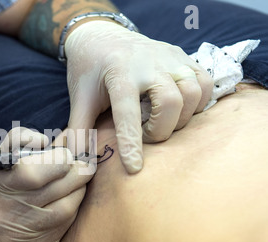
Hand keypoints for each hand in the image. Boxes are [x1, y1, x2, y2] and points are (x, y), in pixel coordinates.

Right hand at [0, 127, 93, 241]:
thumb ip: (18, 141)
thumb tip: (44, 138)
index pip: (31, 172)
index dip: (57, 160)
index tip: (66, 154)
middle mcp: (3, 211)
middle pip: (52, 188)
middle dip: (74, 171)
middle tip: (82, 164)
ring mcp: (19, 234)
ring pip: (64, 207)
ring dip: (79, 188)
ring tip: (80, 178)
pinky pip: (64, 225)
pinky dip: (74, 206)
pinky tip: (73, 197)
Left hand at [64, 21, 213, 173]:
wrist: (102, 36)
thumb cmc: (90, 70)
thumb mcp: (80, 98)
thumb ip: (79, 129)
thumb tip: (75, 161)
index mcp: (119, 73)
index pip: (128, 112)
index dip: (132, 143)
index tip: (134, 168)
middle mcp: (148, 62)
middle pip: (170, 101)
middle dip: (160, 130)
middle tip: (146, 135)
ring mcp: (169, 57)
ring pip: (193, 92)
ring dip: (180, 118)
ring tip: (160, 122)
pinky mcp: (183, 56)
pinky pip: (203, 82)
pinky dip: (196, 103)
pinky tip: (177, 110)